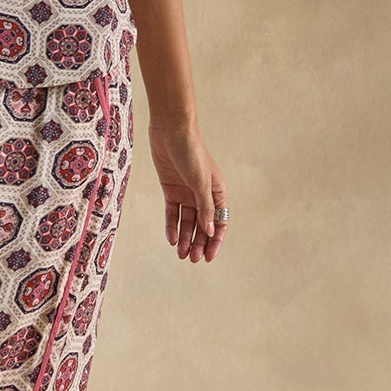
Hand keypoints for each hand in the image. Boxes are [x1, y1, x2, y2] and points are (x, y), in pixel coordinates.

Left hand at [148, 116, 226, 262]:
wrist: (170, 131)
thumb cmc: (191, 152)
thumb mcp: (200, 182)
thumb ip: (205, 207)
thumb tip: (210, 230)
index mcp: (218, 192)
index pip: (220, 222)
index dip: (215, 240)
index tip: (209, 257)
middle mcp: (203, 194)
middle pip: (203, 225)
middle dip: (199, 243)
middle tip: (192, 259)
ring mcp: (187, 193)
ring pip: (187, 221)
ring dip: (186, 238)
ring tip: (181, 255)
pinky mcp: (171, 189)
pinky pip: (172, 212)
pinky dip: (172, 226)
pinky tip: (171, 240)